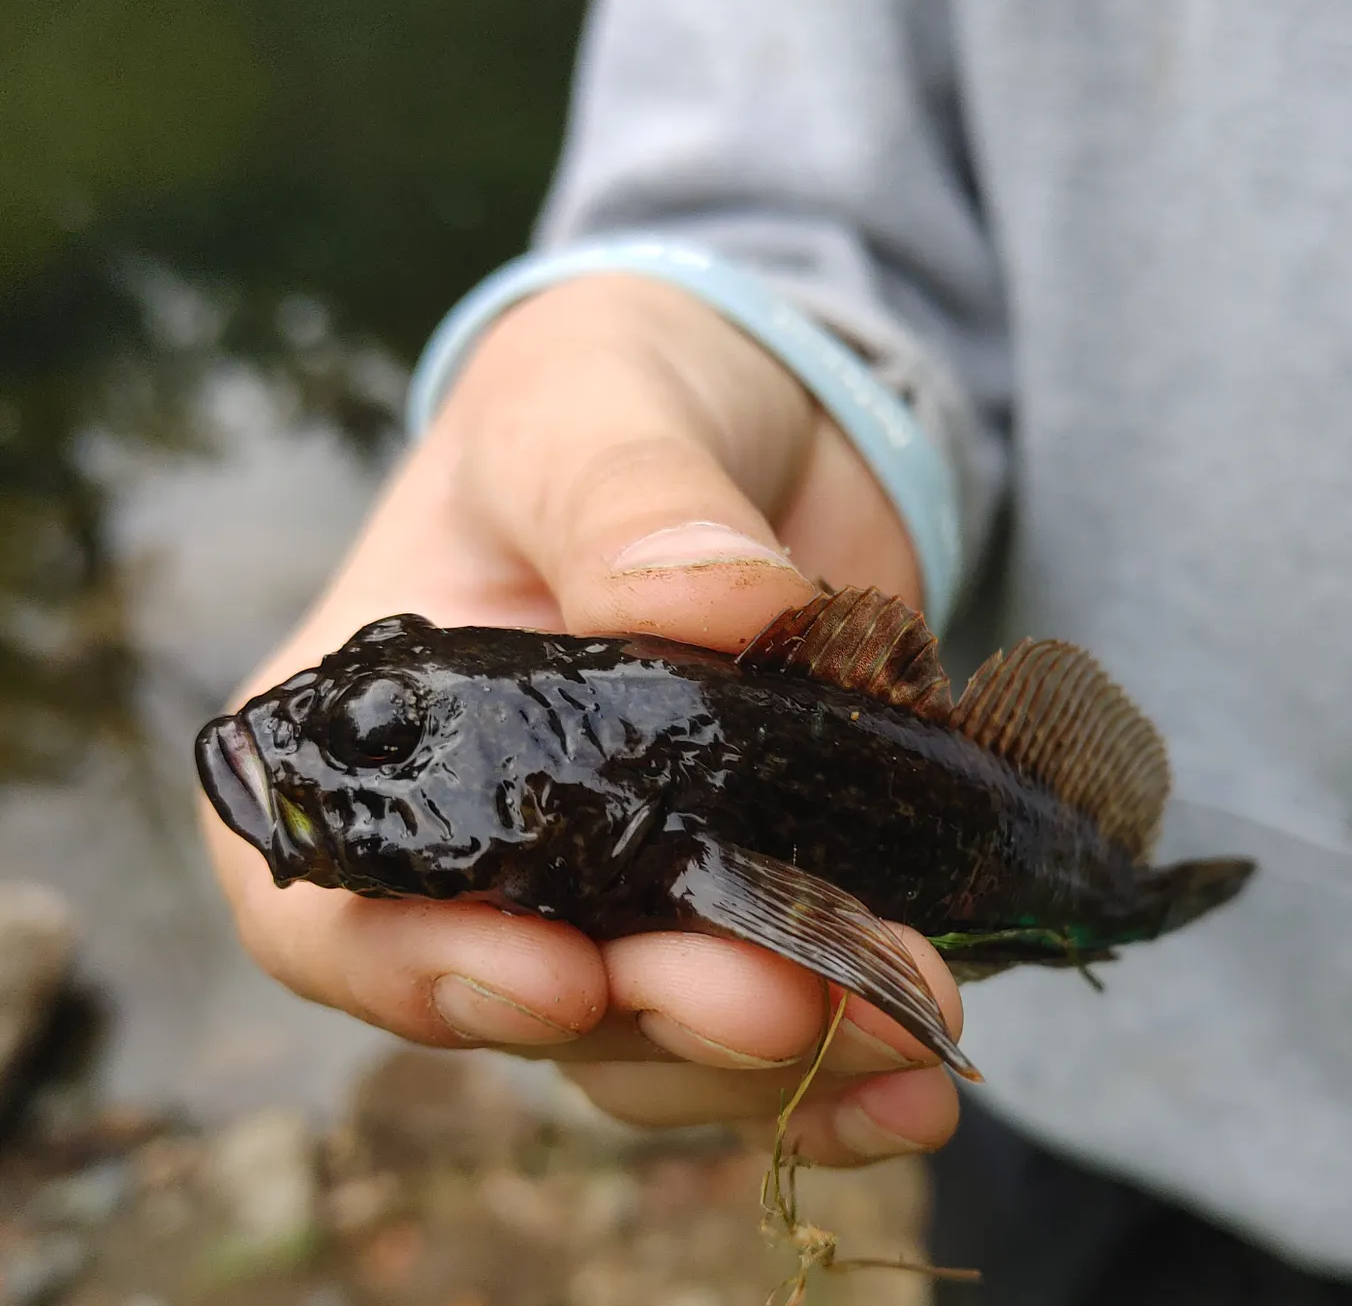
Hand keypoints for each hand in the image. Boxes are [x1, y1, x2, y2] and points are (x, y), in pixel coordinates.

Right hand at [201, 273, 962, 1164]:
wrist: (754, 401)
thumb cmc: (614, 384)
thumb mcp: (593, 400)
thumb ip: (627, 492)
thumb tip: (711, 605)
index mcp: (381, 729)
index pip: (329, 908)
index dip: (415, 973)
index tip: (552, 979)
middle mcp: (489, 833)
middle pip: (529, 994)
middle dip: (654, 1016)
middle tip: (778, 1002)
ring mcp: (624, 871)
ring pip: (658, 1034)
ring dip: (772, 1055)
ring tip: (899, 1037)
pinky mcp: (753, 872)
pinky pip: (770, 1004)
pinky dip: (842, 1051)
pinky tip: (921, 1069)